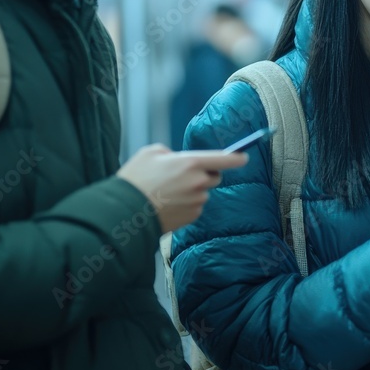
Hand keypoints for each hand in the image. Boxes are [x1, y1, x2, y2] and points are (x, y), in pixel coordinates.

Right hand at [117, 144, 248, 232]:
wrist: (125, 211)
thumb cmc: (136, 178)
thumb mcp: (150, 153)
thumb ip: (171, 153)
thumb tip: (177, 159)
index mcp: (191, 163)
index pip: (224, 159)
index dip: (237, 157)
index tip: (244, 156)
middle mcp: (199, 182)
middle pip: (215, 177)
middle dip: (205, 175)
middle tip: (184, 176)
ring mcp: (197, 201)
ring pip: (202, 193)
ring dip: (192, 191)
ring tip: (167, 192)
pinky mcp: (192, 216)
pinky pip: (195, 207)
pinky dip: (186, 205)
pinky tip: (168, 204)